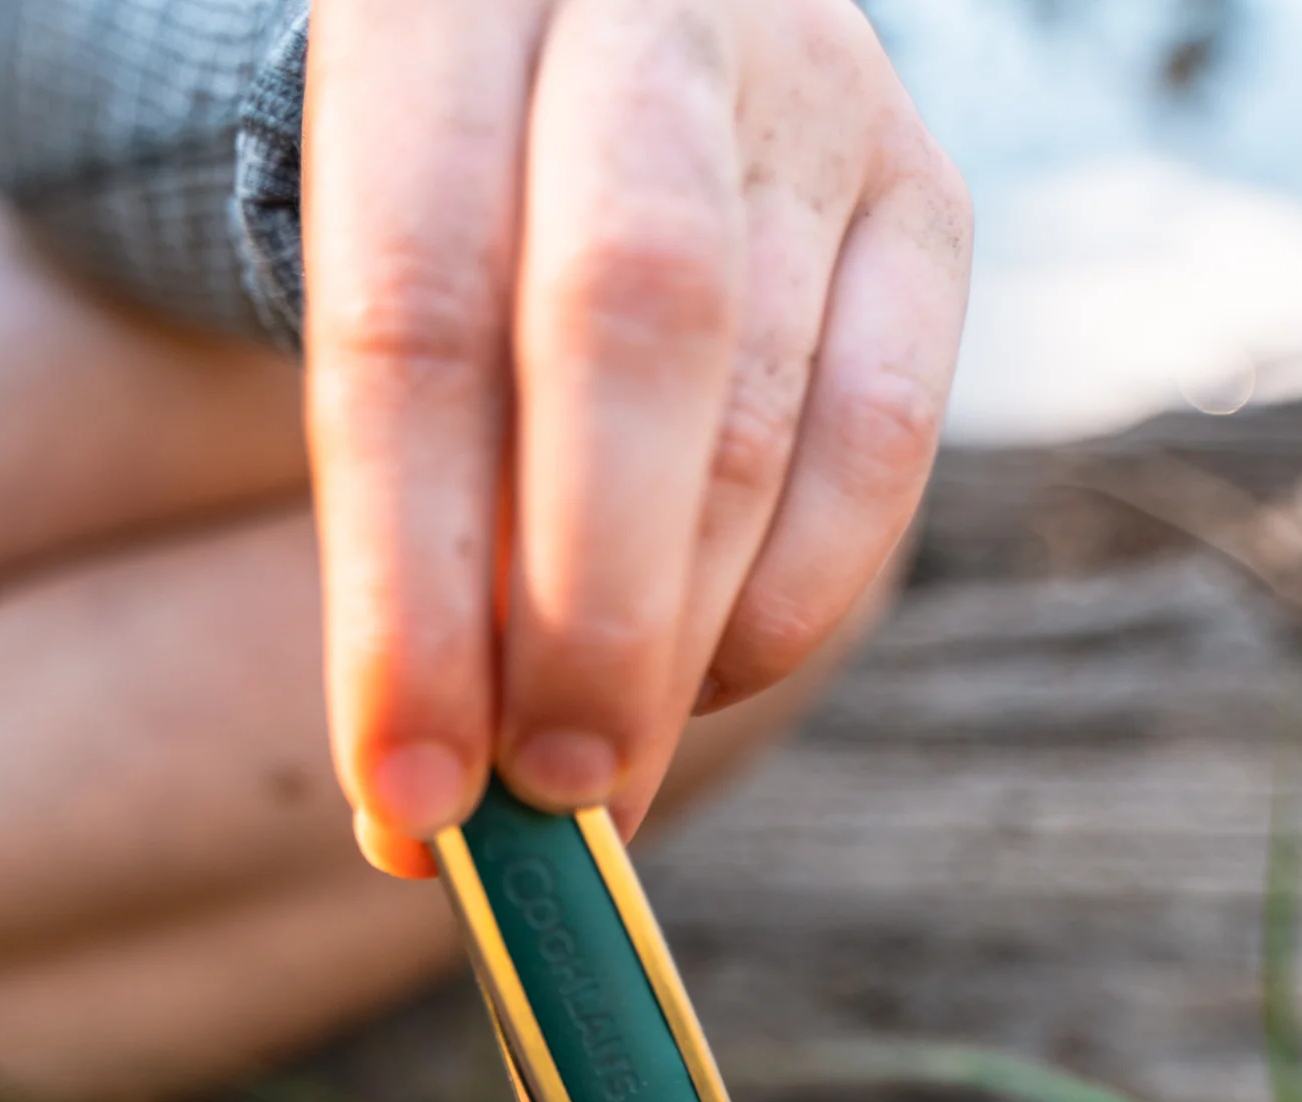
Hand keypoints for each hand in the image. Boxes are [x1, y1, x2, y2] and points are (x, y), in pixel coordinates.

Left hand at [302, 0, 970, 875]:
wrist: (595, 27)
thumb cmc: (450, 212)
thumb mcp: (377, 292)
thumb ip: (393, 514)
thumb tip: (426, 819)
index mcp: (436, 2)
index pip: (413, 315)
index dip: (407, 585)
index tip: (405, 791)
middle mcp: (642, 7)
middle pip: (627, 325)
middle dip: (583, 610)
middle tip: (549, 798)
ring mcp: (808, 88)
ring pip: (758, 403)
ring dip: (676, 641)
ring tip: (602, 777)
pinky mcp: (924, 187)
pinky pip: (883, 437)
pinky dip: (791, 599)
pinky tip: (706, 677)